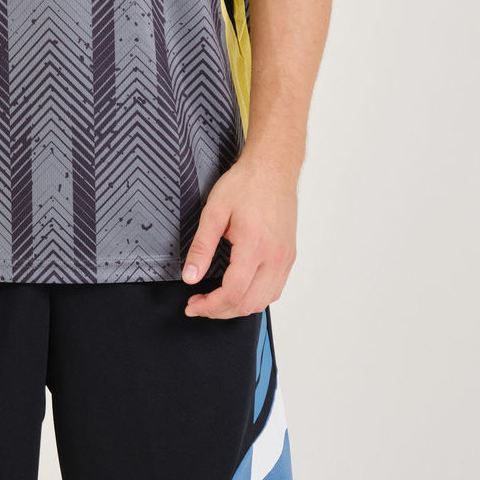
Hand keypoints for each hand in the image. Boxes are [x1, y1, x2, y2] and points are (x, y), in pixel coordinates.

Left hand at [181, 150, 297, 318]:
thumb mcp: (214, 211)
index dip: (210, 306)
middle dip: (220, 311)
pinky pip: (275, 289)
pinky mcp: (289, 256)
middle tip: (199, 305)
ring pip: (264, 301)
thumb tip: (190, 277)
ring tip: (216, 301)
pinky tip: (239, 291)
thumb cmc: (245, 184)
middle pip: (249, 303)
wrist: (273, 168)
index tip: (193, 305)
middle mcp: (275, 257)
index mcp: (255, 246)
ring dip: (238, 308)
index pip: (233, 292)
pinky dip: (255, 298)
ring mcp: (285, 258)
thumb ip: (201, 247)